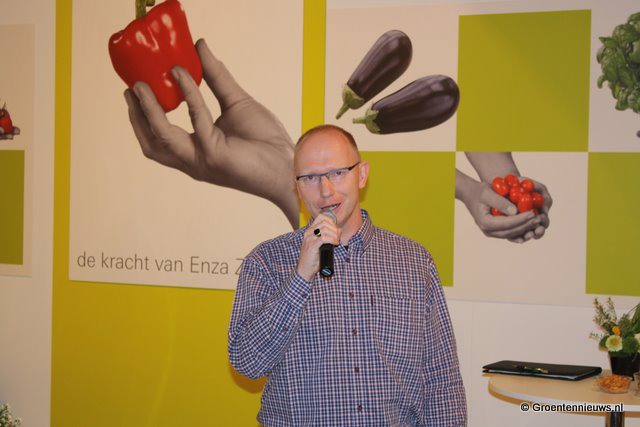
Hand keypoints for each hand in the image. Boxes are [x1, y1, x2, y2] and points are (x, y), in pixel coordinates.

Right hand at [124, 39, 299, 227]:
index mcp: (195, 150)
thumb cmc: (265, 140)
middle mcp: (193, 159)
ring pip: (162, 135)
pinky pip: (196, 120)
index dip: (143, 116)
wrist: (287, 164)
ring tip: (143, 84)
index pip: (160, 137)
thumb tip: (198, 47)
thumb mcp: (236, 102)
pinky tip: (184, 75)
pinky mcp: (215, 155)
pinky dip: (189, 95)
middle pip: (152, 142)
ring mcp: (201, 160)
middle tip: (131, 87)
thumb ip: (216, 77)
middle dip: (137, 116)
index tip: (135, 88)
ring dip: (149, 109)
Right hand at [296, 213, 340, 280]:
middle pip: (325, 222)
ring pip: (325, 229)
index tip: (336, 229)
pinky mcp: (312, 245)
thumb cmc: (313, 257)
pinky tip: (335, 243)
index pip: (321, 217)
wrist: (305, 269)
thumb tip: (339, 230)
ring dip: (334, 235)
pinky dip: (332, 240)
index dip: (331, 220)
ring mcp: (309, 238)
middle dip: (334, 228)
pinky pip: (324, 238)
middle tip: (338, 237)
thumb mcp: (320, 244)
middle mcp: (308, 232)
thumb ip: (327, 236)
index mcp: (310, 230)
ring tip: (337, 241)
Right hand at [456, 170, 549, 242]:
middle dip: (526, 225)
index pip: (506, 223)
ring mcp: (492, 233)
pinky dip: (521, 229)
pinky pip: (511, 233)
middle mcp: (488, 231)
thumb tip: (515, 211)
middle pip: (511, 231)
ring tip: (538, 221)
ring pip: (512, 234)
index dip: (521, 219)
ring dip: (525, 228)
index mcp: (485, 222)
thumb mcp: (487, 193)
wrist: (471, 195)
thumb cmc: (479, 192)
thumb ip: (500, 202)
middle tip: (539, 218)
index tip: (532, 213)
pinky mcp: (497, 231)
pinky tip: (531, 225)